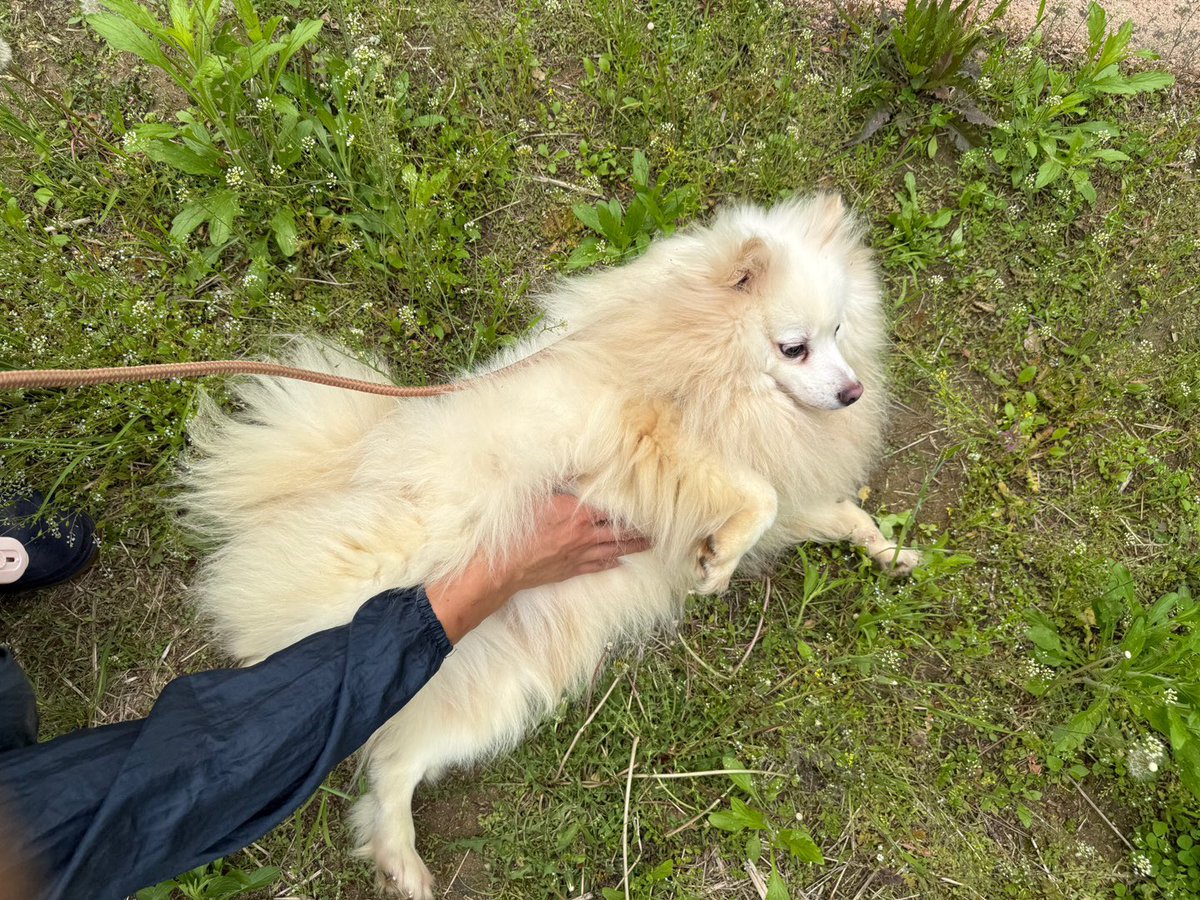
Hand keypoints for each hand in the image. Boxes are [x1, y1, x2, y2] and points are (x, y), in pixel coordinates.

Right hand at [425, 495, 649, 642]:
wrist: (497, 570)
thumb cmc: (511, 532)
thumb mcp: (531, 496)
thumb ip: (554, 480)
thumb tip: (573, 465)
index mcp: (576, 514)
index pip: (611, 508)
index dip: (631, 506)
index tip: (648, 502)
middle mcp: (582, 536)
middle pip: (619, 531)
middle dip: (641, 528)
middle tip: (661, 525)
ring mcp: (578, 556)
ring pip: (614, 550)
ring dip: (635, 546)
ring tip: (651, 543)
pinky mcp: (569, 571)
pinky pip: (597, 566)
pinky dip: (611, 563)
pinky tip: (620, 562)